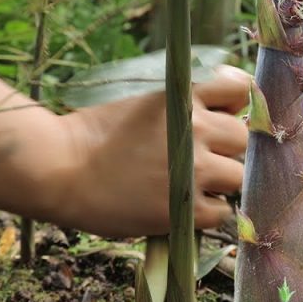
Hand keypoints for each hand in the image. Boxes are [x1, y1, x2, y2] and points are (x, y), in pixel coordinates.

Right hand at [54, 65, 250, 236]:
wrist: (60, 169)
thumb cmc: (94, 135)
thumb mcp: (140, 102)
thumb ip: (182, 103)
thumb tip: (226, 108)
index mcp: (181, 97)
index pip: (238, 89)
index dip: (235, 104)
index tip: (223, 114)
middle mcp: (193, 128)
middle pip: (242, 137)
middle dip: (227, 148)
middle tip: (200, 158)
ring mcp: (192, 169)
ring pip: (237, 176)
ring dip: (219, 182)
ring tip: (188, 184)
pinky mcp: (185, 207)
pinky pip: (220, 212)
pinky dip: (205, 211)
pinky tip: (180, 205)